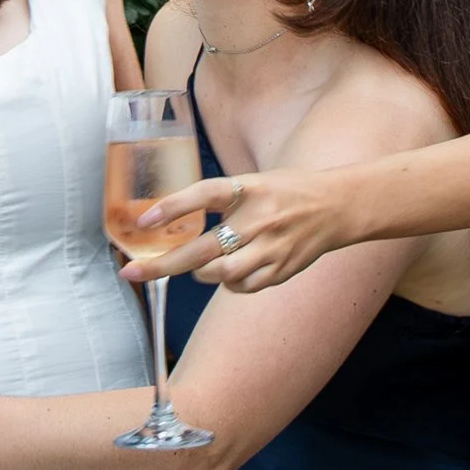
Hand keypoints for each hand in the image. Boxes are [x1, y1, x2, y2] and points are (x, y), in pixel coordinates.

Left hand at [136, 167, 354, 295]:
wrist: (338, 207)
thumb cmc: (286, 192)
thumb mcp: (254, 182)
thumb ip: (221, 199)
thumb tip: (172, 219)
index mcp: (251, 189)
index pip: (205, 195)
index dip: (172, 207)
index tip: (144, 220)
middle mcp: (259, 219)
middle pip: (202, 249)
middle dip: (161, 265)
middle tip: (131, 272)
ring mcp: (271, 248)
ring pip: (219, 274)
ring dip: (200, 273)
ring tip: (199, 265)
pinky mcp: (281, 270)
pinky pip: (241, 287)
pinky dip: (229, 282)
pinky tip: (233, 269)